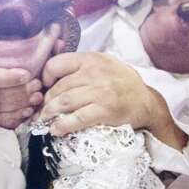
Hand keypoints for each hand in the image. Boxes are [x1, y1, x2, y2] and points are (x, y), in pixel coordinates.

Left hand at [40, 52, 169, 136]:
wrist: (146, 102)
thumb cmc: (122, 83)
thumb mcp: (104, 64)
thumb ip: (82, 66)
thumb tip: (53, 77)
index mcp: (91, 59)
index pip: (56, 64)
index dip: (45, 77)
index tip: (45, 87)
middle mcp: (94, 73)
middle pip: (58, 86)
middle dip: (46, 101)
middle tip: (42, 110)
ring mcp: (100, 92)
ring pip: (64, 102)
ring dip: (49, 113)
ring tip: (45, 120)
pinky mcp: (104, 110)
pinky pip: (76, 118)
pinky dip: (62, 125)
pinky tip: (56, 130)